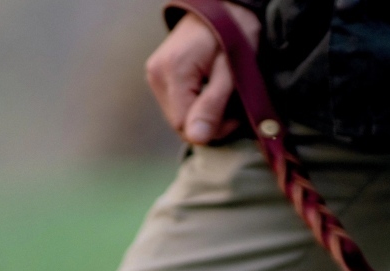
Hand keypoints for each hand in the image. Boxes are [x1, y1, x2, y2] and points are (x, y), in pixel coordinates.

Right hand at [144, 9, 260, 145]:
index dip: (213, 128)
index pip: (185, 126)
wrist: (223, 6)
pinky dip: (195, 104)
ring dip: (202, 113)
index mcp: (173, 71)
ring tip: (221, 93)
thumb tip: (197, 139)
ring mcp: (154, 74)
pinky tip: (208, 89)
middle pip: (180, 124)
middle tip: (231, 103)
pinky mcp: (158, 76)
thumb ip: (213, 104)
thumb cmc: (234, 34)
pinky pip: (176, 105)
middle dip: (208, 121)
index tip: (235, 114)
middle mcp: (156, 74)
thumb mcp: (230, 70)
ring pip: (178, 117)